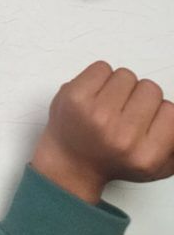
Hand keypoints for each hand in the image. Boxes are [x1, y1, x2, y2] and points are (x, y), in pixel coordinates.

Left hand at [31, 61, 173, 203]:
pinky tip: (96, 96)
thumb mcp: (154, 167)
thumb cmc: (112, 159)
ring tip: (110, 104)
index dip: (159, 111)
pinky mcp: (75, 96)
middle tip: (126, 111)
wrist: (71, 162)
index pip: (171, 111)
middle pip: (150, 88)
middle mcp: (122, 136)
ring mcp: (97, 114)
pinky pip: (102, 67)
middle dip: (140, 96)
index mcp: (146, 156)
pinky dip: (100, 77)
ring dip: (120, 86)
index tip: (146, 119)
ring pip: (126, 75)